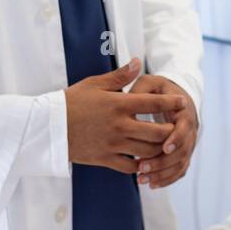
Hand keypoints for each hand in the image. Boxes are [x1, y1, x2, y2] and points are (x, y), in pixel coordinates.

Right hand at [64, 58, 184, 173]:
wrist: (47, 127)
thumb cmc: (71, 102)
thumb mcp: (94, 84)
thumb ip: (120, 76)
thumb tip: (138, 62)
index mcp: (118, 104)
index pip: (153, 103)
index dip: (171, 102)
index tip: (183, 102)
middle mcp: (119, 126)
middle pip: (156, 132)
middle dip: (171, 131)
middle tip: (179, 128)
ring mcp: (113, 145)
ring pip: (147, 151)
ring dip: (160, 149)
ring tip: (167, 145)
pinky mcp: (104, 159)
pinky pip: (130, 167)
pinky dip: (142, 166)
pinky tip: (147, 162)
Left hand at [128, 72, 197, 188]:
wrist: (175, 97)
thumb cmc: (158, 89)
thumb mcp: (150, 83)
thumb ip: (140, 89)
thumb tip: (128, 98)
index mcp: (184, 111)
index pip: (184, 127)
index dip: (176, 138)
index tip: (164, 147)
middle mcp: (189, 129)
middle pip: (182, 150)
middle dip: (163, 161)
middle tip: (142, 167)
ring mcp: (187, 143)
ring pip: (180, 163)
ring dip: (163, 174)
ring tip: (142, 179)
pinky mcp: (182, 153)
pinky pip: (179, 170)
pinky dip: (167, 179)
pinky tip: (151, 185)